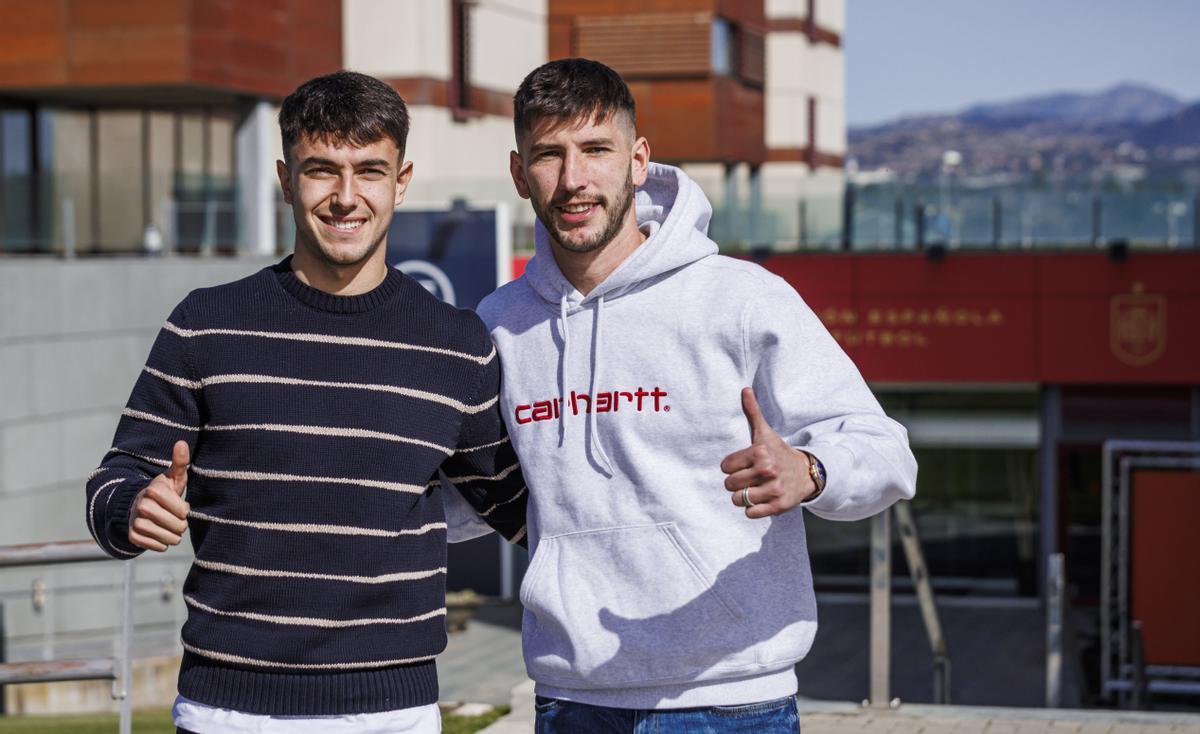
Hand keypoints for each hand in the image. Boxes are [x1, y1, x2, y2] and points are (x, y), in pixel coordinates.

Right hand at [128, 440, 190, 551]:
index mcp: (153, 490)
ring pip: (168, 538)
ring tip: (170, 527)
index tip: (180, 506)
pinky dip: (162, 544)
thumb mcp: (172, 477)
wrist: (138, 506)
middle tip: (176, 519)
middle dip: (181, 525)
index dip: (185, 510)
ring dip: (173, 536)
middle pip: (177, 525)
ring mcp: (136, 521)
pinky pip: (156, 546)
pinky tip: (160, 535)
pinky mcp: (133, 536)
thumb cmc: (163, 492)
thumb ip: (180, 462)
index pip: (182, 510)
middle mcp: (142, 506)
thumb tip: (181, 442)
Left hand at [719, 387, 815, 517]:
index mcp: (760, 452)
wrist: (807, 473)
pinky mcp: (779, 506)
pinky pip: (751, 513)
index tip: (744, 464)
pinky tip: (761, 499)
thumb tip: (745, 389)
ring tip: (754, 488)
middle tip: (749, 477)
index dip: (732, 466)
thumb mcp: (765, 433)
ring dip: (742, 496)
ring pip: (738, 499)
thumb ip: (753, 412)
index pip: (725, 466)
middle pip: (729, 484)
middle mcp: (767, 470)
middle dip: (736, 482)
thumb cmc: (779, 452)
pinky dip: (752, 509)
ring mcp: (774, 489)